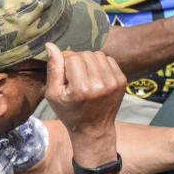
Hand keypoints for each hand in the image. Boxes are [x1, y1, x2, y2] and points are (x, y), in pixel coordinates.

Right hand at [45, 43, 125, 160]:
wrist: (93, 128)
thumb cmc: (69, 112)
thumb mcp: (53, 94)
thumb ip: (53, 69)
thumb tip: (50, 45)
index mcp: (82, 89)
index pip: (72, 57)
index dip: (65, 62)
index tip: (64, 74)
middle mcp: (100, 84)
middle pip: (85, 54)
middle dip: (77, 61)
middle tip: (74, 76)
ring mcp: (114, 82)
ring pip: (98, 54)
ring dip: (89, 61)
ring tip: (85, 75)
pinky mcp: (122, 81)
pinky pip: (109, 59)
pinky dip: (101, 64)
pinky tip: (95, 76)